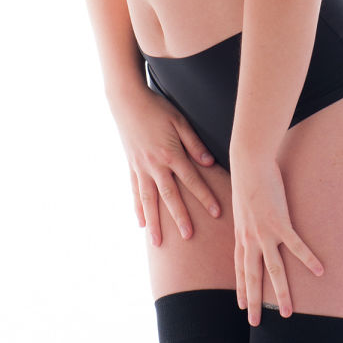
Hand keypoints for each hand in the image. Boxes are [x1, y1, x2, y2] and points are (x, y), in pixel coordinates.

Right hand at [112, 89, 222, 245]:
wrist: (126, 100)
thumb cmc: (157, 107)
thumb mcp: (179, 121)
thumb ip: (194, 144)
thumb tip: (209, 164)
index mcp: (170, 153)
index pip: (192, 180)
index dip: (205, 196)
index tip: (217, 212)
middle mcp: (154, 165)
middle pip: (170, 196)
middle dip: (180, 217)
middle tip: (189, 237)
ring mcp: (140, 167)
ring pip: (149, 200)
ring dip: (155, 221)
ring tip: (158, 242)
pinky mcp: (131, 166)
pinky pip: (135, 192)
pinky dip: (138, 208)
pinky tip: (141, 223)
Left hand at [231, 154, 323, 324]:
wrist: (248, 161)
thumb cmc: (247, 179)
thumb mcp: (242, 205)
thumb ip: (248, 219)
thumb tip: (252, 223)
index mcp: (241, 235)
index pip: (240, 269)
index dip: (241, 288)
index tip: (241, 306)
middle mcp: (250, 239)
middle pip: (252, 277)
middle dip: (253, 302)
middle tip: (254, 324)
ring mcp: (264, 232)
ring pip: (273, 270)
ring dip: (280, 293)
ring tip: (287, 313)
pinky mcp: (279, 221)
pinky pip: (296, 245)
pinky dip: (308, 259)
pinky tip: (319, 271)